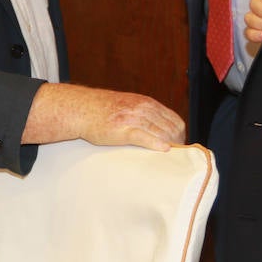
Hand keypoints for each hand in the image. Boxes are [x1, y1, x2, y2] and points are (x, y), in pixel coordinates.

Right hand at [23, 83, 185, 150]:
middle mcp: (143, 108)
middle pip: (171, 128)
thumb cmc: (102, 109)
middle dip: (177, 143)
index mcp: (146, 103)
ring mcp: (133, 118)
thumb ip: (144, 112)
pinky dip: (156, 144)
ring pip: (161, 132)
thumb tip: (160, 127)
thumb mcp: (128, 104)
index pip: (174, 119)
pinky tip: (163, 151)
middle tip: (177, 157)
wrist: (81, 108)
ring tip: (172, 159)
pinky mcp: (122, 130)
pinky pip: (145, 137)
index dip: (180, 134)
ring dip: (170, 146)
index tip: (179, 146)